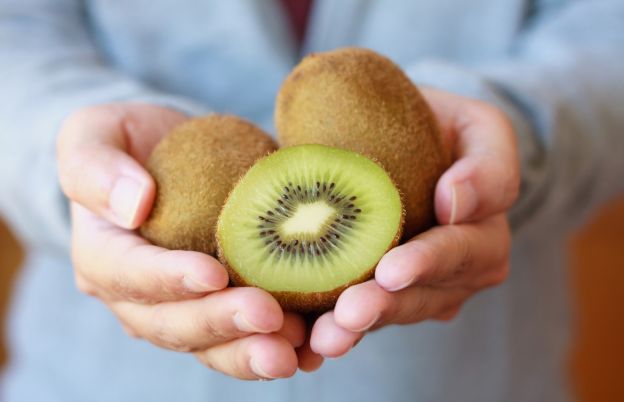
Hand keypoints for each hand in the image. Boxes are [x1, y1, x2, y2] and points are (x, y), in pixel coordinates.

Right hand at [57, 104, 306, 378]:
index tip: (213, 273)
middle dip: (220, 323)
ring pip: (211, 346)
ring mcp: (181, 308)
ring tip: (290, 350)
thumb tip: (133, 205)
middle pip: (173, 323)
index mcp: (103, 256)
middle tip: (267, 316)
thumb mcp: (94, 133)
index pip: (130, 274)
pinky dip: (278, 346)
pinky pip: (244, 339)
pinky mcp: (220, 308)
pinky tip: (310, 347)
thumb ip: (94, 166)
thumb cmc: (129, 143)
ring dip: (250, 352)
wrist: (169, 156)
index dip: (169, 278)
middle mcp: (138, 297)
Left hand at [308, 88, 519, 356]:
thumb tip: (456, 201)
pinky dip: (334, 330)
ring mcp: (420, 290)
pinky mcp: (383, 295)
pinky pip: (363, 317)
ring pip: (391, 314)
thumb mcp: (479, 127)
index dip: (429, 263)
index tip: (392, 269)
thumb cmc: (439, 129)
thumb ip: (489, 163)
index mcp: (484, 235)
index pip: (463, 252)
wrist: (400, 141)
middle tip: (349, 313)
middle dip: (386, 306)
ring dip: (359, 327)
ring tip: (326, 336)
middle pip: (424, 296)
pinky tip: (308, 342)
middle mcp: (456, 274)